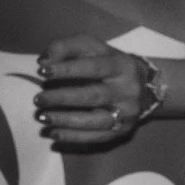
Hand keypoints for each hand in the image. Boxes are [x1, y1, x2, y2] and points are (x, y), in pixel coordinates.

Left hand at [35, 36, 157, 145]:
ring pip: (96, 120)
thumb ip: (65, 47)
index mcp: (121, 66)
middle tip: (38, 99)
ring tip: (42, 117)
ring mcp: (127, 112)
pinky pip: (97, 137)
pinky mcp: (123, 130)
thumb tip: (44, 62)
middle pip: (94, 96)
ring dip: (66, 120)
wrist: (146, 86)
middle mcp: (128, 90)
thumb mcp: (91, 47)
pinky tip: (54, 133)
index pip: (93, 67)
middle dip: (63, 98)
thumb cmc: (108, 63)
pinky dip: (74, 137)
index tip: (42, 71)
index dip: (67, 69)